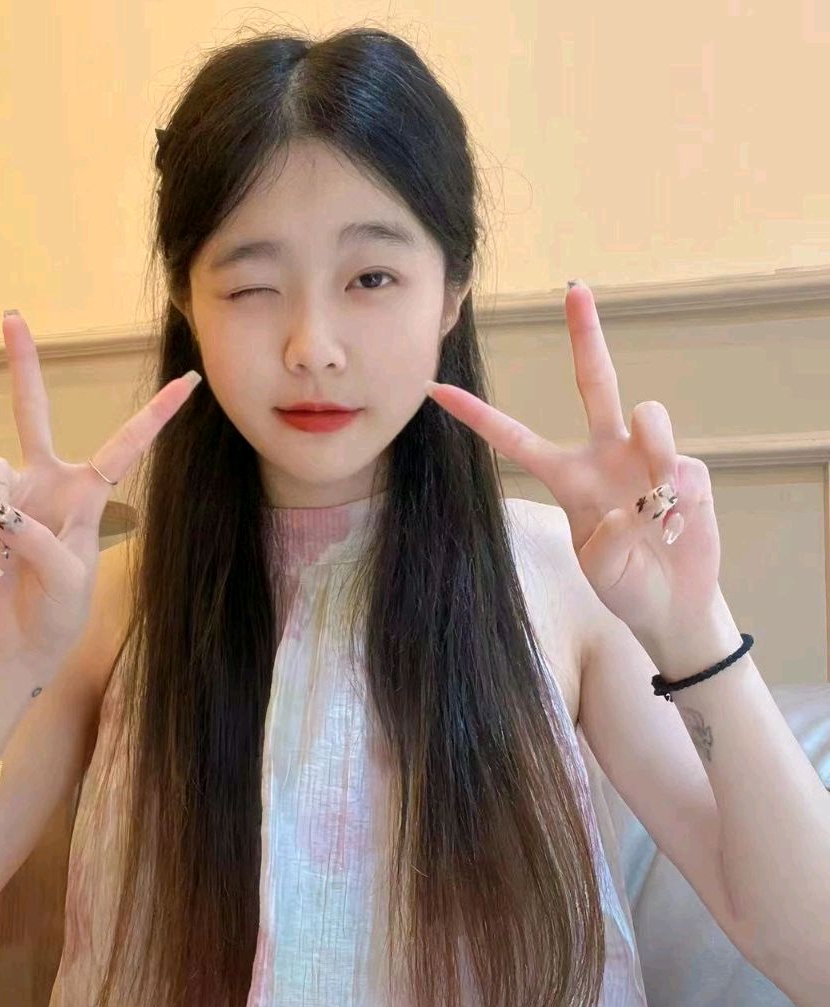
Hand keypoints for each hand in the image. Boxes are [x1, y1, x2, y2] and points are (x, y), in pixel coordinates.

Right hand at [0, 310, 200, 668]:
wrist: (18, 642)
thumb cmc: (59, 609)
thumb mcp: (71, 579)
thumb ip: (41, 539)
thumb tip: (1, 507)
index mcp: (86, 491)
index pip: (125, 445)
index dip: (156, 414)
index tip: (189, 380)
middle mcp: (45, 481)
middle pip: (32, 412)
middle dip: (23, 364)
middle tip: (12, 316)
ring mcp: (8, 494)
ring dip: (3, 507)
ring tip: (12, 550)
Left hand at [425, 281, 720, 646]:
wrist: (675, 601)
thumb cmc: (625, 582)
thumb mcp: (599, 568)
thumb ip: (604, 542)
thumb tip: (628, 507)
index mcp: (567, 476)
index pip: (514, 439)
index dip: (477, 415)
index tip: (435, 387)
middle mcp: (604, 454)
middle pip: (594, 382)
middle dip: (585, 335)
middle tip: (575, 288)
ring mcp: (647, 457)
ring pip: (648, 414)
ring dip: (653, 452)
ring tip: (655, 506)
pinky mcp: (688, 468)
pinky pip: (680, 464)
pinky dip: (677, 499)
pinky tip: (676, 524)